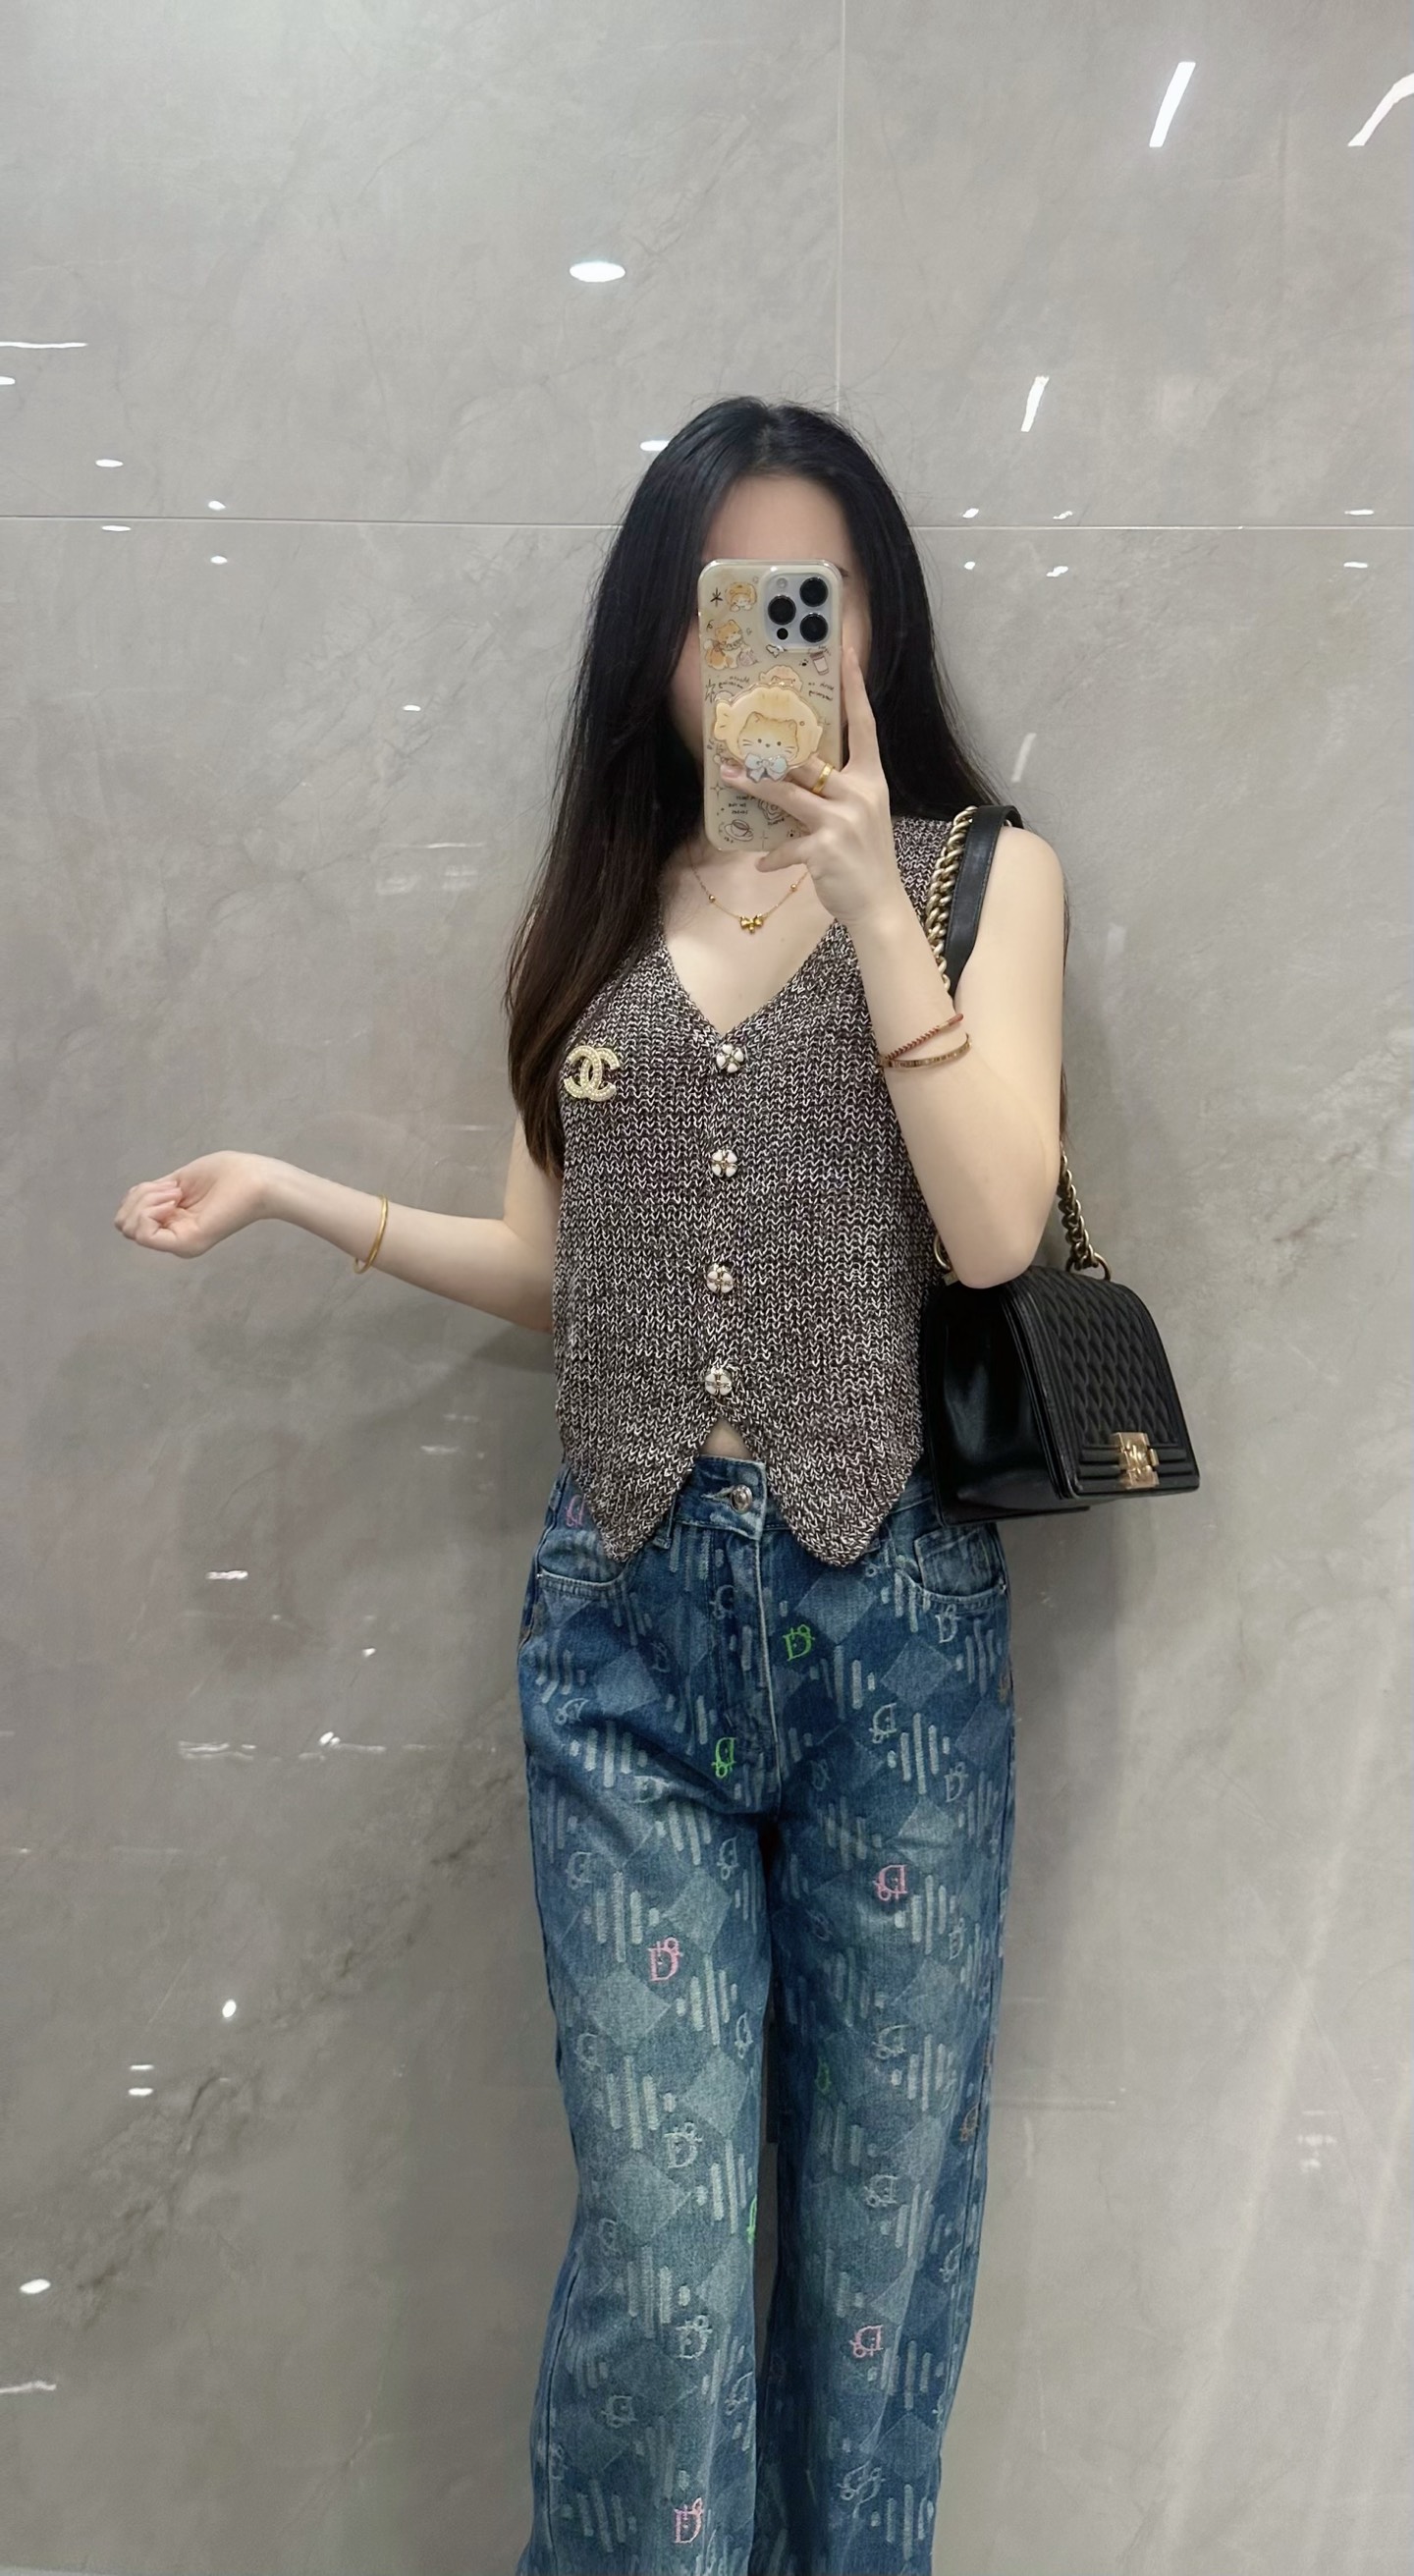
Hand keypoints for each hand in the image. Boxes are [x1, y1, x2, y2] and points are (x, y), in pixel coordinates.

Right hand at [113, 1149, 272, 1257]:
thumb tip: (131, 1201)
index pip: (128, 1217)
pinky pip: (143, 1234)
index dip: (139, 1195)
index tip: (169, 1185)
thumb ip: (153, 1194)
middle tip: (173, 1190)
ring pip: (130, 1228)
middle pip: (123, 1224)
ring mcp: (179, 1243)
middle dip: (139, 1198)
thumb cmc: (227, 1174)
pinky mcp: (186, 1244)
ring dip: (145, 1201)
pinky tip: (174, 1201)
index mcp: (172, 1222)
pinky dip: (150, 1210)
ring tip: (177, 1194)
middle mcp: (173, 1237)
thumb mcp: (178, 1180)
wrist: (255, 1179)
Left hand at [718, 639, 905, 931]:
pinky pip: (787, 847)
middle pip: (808, 761)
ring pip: (788, 794)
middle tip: (740, 735)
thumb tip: (799, 775)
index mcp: (871, 779)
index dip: (855, 689)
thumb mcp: (861, 815)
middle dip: (772, 752)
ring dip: (754, 786)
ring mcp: (843, 821)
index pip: (864, 725)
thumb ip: (836, 792)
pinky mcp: (825, 850)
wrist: (880, 904)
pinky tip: (762, 863)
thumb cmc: (867, 857)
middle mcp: (859, 793)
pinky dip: (773, 856)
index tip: (846, 652)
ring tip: (727, 775)